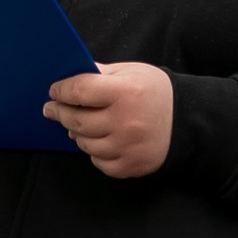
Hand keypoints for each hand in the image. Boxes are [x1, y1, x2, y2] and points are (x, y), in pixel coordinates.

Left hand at [45, 62, 172, 178]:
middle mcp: (125, 122)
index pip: (80, 91)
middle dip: (59, 112)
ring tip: (75, 124)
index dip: (62, 90)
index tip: (54, 91)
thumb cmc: (155, 92)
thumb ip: (101, 73)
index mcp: (126, 93)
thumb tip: (70, 76)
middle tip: (51, 109)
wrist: (187, 122)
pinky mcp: (130, 166)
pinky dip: (94, 151)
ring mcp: (127, 147)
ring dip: (75, 133)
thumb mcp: (132, 72)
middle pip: (77, 120)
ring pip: (84, 143)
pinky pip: (98, 161)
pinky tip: (97, 140)